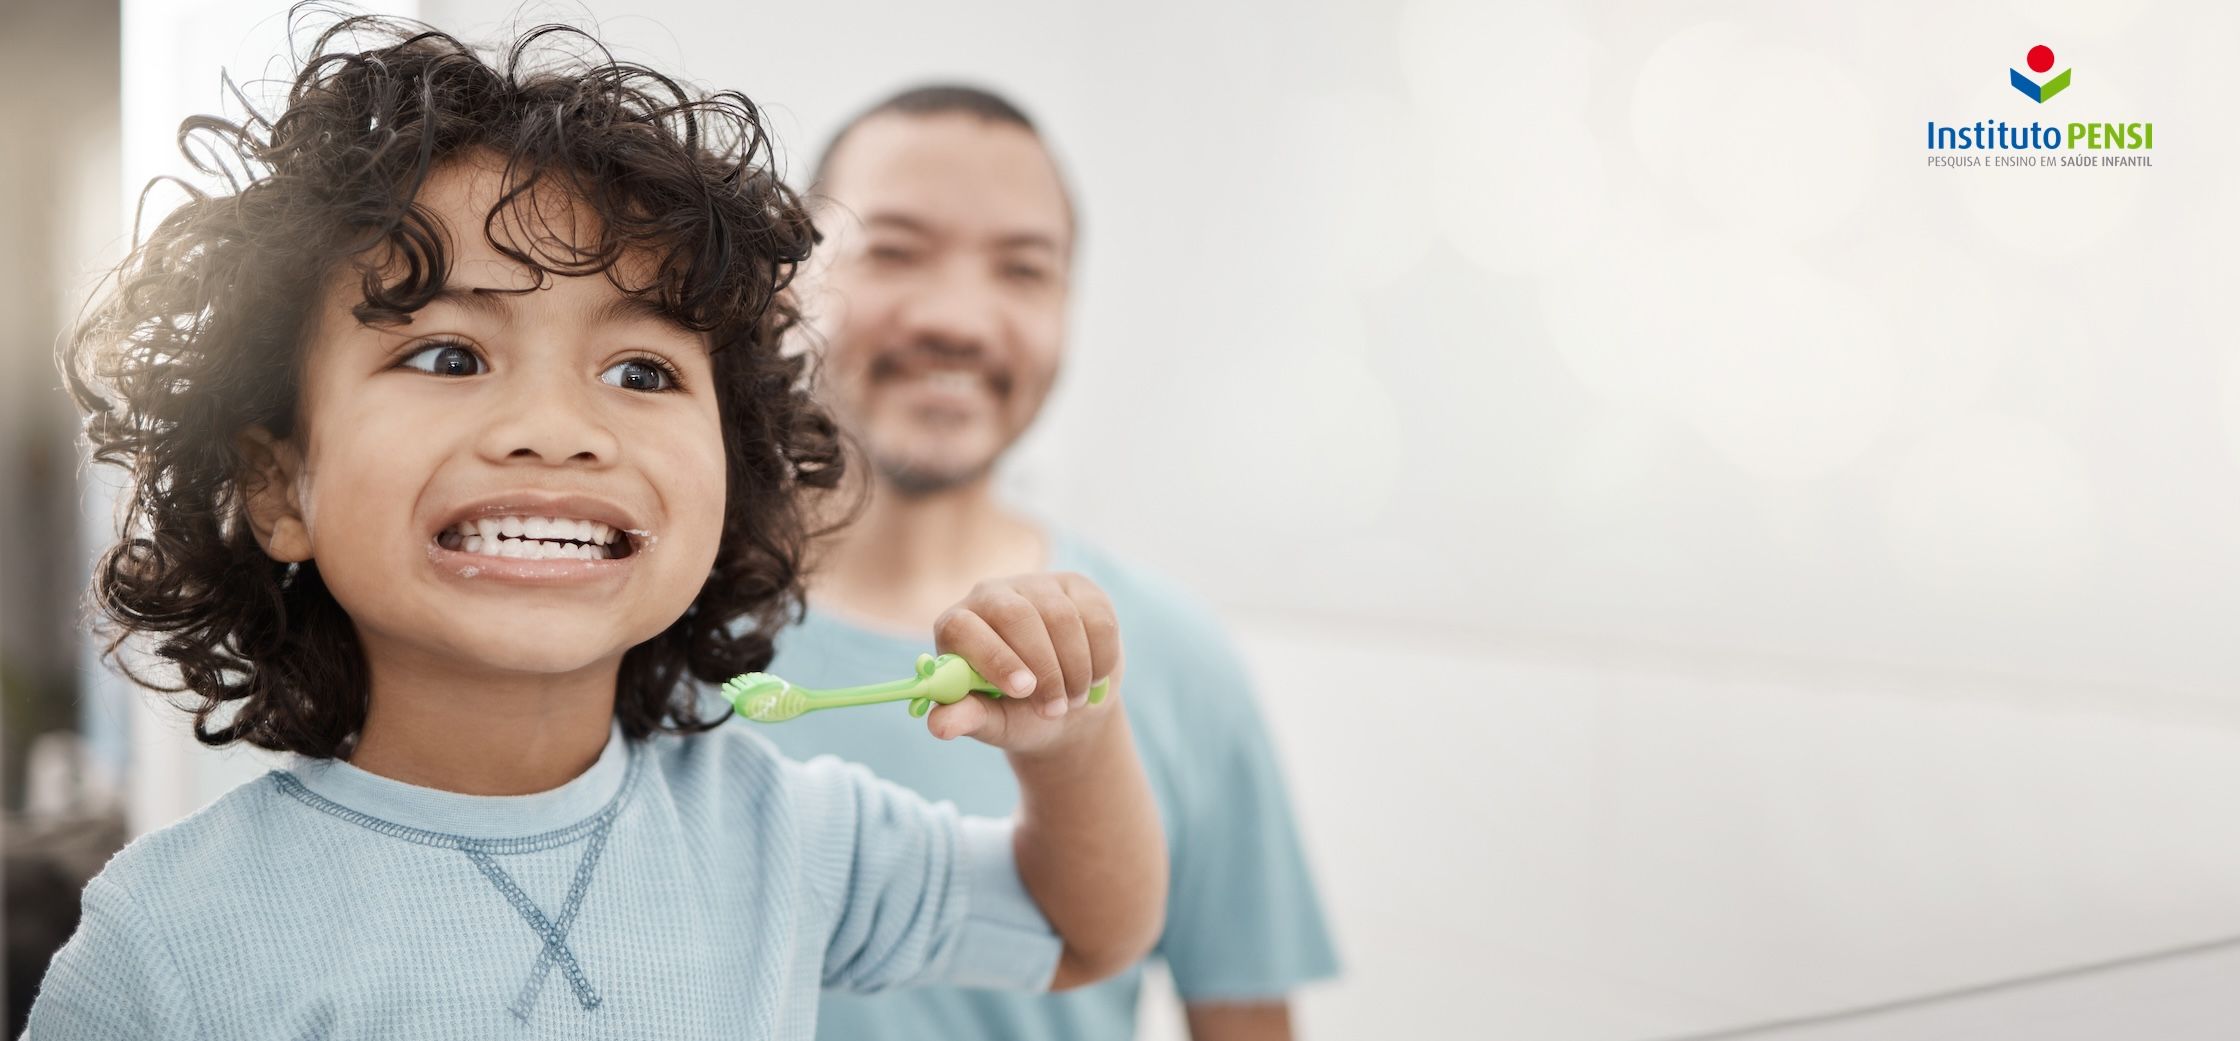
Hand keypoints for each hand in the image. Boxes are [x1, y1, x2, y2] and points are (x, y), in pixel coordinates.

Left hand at [923, 572, 1121, 753]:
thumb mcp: (992, 722)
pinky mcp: (1077, 587)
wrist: (1067, 705)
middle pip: (1017, 616)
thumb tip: (939, 727)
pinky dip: (1102, 657)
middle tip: (1056, 708)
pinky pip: (1097, 617)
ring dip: (1075, 669)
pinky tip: (1094, 677)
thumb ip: (968, 718)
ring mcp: (1036, 585)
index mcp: (957, 626)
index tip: (1024, 690)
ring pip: (1062, 617)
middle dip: (1044, 669)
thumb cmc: (1018, 713)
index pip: (964, 626)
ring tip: (1073, 699)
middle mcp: (991, 596)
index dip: (994, 657)